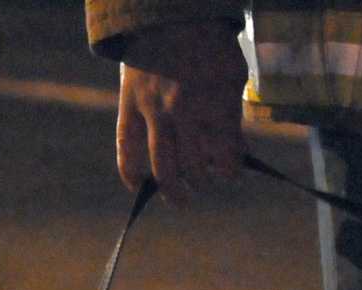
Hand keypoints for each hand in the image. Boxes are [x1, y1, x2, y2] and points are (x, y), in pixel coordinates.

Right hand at [115, 21, 248, 201]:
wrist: (169, 14)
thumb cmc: (208, 46)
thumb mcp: (232, 76)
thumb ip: (232, 116)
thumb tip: (234, 154)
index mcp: (214, 102)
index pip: (224, 157)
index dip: (229, 172)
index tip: (229, 174)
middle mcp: (184, 110)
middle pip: (193, 168)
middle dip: (201, 181)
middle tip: (203, 183)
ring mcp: (153, 109)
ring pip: (162, 165)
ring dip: (172, 189)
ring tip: (180, 198)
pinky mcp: (129, 105)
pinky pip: (126, 146)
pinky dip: (130, 170)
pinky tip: (136, 184)